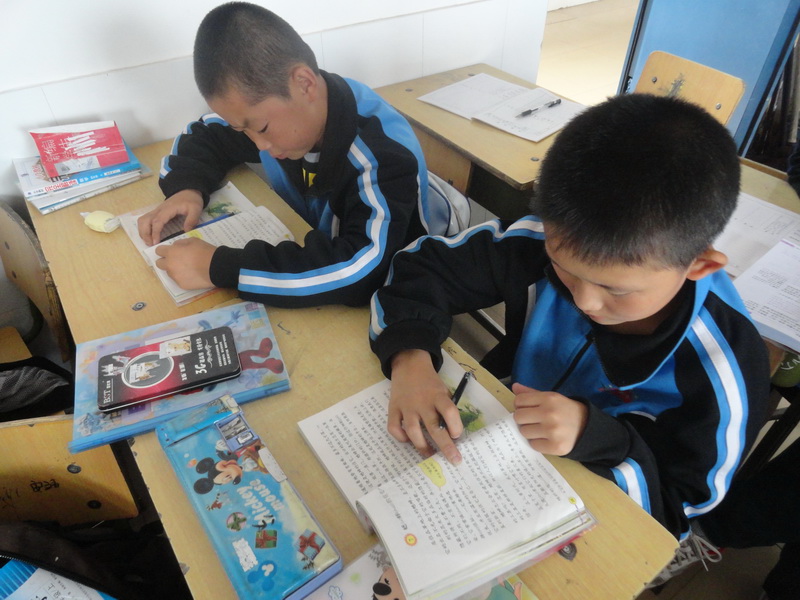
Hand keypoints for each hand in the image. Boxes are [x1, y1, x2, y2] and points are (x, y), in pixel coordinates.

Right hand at [138, 190, 203, 245]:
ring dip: (143, 231)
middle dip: (145, 233)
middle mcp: (159, 210)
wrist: (188, 191)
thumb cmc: (191, 200)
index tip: (156, 242)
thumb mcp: (196, 209)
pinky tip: (150, 236)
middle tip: (150, 244)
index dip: (155, 232)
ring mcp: (156, 211)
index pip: (157, 221)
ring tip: (149, 242)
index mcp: (168, 209)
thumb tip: (185, 231)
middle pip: (145, 220)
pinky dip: (144, 229)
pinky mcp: (157, 213)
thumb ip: (192, 220)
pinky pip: (146, 220)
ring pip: (143, 220)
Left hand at [154, 237, 215, 288]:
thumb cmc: (204, 251)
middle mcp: (170, 265)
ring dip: (174, 269)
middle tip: (175, 260)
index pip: (158, 251)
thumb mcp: (192, 240)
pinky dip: (183, 277)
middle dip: (165, 261)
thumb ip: (180, 243)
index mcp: (171, 252)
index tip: (170, 251)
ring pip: (169, 272)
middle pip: (159, 264)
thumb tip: (175, 247)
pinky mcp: (181, 284)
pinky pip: (178, 280)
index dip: (164, 250)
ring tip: (188, 268)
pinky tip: (193, 275)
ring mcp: (175, 276)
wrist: (215, 267)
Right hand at [388, 349, 462, 463]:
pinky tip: (408, 440)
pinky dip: (401, 438)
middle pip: (434, 428)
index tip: (457, 436)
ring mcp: (406, 407)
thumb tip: (452, 433)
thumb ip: (446, 408)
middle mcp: (422, 403)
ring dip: (423, 447)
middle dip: (445, 447)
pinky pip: (394, 428)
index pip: (449, 412)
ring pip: (413, 432)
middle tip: (454, 460)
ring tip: (430, 455)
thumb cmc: (430, 382)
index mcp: (438, 396)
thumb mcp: (443, 390)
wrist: (409, 365)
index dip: (455, 426)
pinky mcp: (393, 408)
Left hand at [512, 382, 587, 455]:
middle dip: (523, 419)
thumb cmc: (564, 410)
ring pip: (524, 432)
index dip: (520, 406)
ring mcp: (553, 431)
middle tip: (534, 421)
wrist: (587, 426)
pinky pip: (533, 445)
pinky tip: (546, 439)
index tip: (528, 409)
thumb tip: (515, 387)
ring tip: (541, 430)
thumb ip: (531, 393)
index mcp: (548, 398)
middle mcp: (550, 414)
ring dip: (530, 432)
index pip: (519, 401)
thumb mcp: (551, 397)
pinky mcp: (556, 446)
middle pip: (518, 417)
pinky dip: (538, 443)